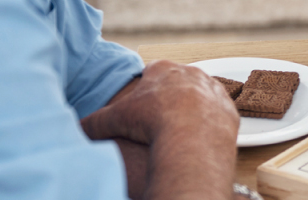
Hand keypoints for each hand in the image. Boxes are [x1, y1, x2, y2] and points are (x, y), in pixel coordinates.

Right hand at [82, 60, 238, 143]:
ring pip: (200, 97)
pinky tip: (199, 137)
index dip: (146, 90)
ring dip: (192, 110)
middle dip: (169, 100)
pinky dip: (209, 123)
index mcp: (163, 69)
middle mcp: (191, 73)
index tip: (143, 107)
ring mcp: (213, 88)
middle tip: (161, 121)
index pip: (152, 73)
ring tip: (181, 131)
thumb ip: (95, 122)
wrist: (191, 136)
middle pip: (177, 84)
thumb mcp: (116, 120)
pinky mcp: (228, 107)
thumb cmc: (152, 122)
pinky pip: (217, 113)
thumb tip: (79, 129)